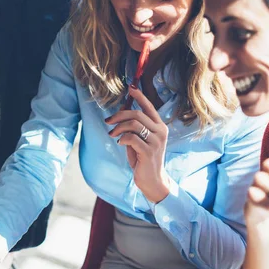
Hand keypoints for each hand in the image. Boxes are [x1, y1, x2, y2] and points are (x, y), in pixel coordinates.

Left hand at [106, 86, 169, 202]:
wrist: (152, 180)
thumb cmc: (143, 158)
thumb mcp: (139, 139)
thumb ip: (133, 126)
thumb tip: (122, 109)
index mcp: (160, 127)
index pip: (150, 107)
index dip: (139, 97)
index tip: (130, 88)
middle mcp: (161, 132)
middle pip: (137, 114)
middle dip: (120, 115)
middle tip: (108, 121)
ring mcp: (156, 142)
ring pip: (134, 124)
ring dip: (118, 127)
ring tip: (112, 134)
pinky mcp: (149, 152)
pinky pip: (132, 138)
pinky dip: (122, 138)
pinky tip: (120, 142)